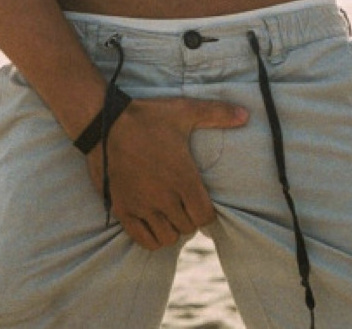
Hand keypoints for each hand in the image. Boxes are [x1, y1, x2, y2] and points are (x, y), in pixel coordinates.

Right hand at [85, 96, 248, 249]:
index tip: (202, 202)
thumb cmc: (148, 117)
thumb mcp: (184, 111)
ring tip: (170, 212)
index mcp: (182, 178)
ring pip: (167, 238)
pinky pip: (143, 240)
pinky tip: (153, 221)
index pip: (205, 217)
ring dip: (172, 229)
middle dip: (189, 218)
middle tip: (185, 203)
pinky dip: (151, 237)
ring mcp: (142, 206)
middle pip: (187, 228)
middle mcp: (164, 197)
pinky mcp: (122, 209)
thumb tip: (246, 114)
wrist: (105, 122)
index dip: (207, 213)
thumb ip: (216, 114)